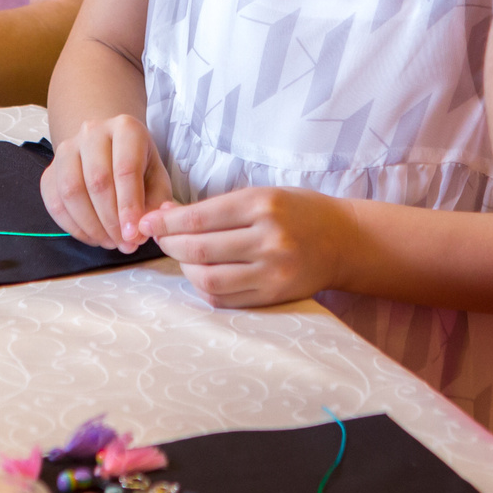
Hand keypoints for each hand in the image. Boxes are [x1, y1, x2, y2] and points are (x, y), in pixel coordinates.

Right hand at [41, 113, 170, 251]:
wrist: (107, 146)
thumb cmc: (137, 163)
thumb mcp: (157, 177)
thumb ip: (155, 203)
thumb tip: (142, 230)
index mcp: (125, 128)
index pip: (125, 168)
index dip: (129, 206)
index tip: (134, 235)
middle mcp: (92, 132)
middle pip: (97, 180)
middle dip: (111, 220)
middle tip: (124, 244)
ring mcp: (66, 149)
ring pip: (71, 191)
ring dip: (91, 226)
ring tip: (110, 242)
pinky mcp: (49, 170)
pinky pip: (54, 202)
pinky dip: (73, 227)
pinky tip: (92, 237)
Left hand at [136, 185, 351, 306]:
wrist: (345, 241)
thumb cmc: (299, 212)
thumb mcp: (262, 195)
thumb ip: (216, 207)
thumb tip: (166, 214)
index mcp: (262, 205)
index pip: (199, 217)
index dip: (166, 222)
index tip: (147, 221)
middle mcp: (268, 239)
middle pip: (198, 249)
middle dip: (170, 244)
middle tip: (159, 239)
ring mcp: (272, 272)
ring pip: (208, 278)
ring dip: (184, 268)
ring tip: (183, 256)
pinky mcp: (274, 295)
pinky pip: (225, 298)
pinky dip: (205, 287)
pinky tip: (203, 273)